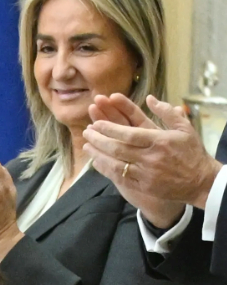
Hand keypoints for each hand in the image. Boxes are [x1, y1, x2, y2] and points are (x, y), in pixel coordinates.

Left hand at [84, 93, 220, 225]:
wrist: (199, 181)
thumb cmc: (191, 152)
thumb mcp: (184, 128)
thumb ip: (166, 112)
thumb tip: (150, 98)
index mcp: (159, 141)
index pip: (129, 134)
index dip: (111, 129)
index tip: (97, 123)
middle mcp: (150, 157)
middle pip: (118, 148)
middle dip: (100, 140)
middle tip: (87, 131)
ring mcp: (145, 173)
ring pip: (116, 164)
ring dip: (99, 154)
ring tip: (86, 145)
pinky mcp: (143, 186)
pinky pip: (120, 177)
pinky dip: (106, 169)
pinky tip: (96, 162)